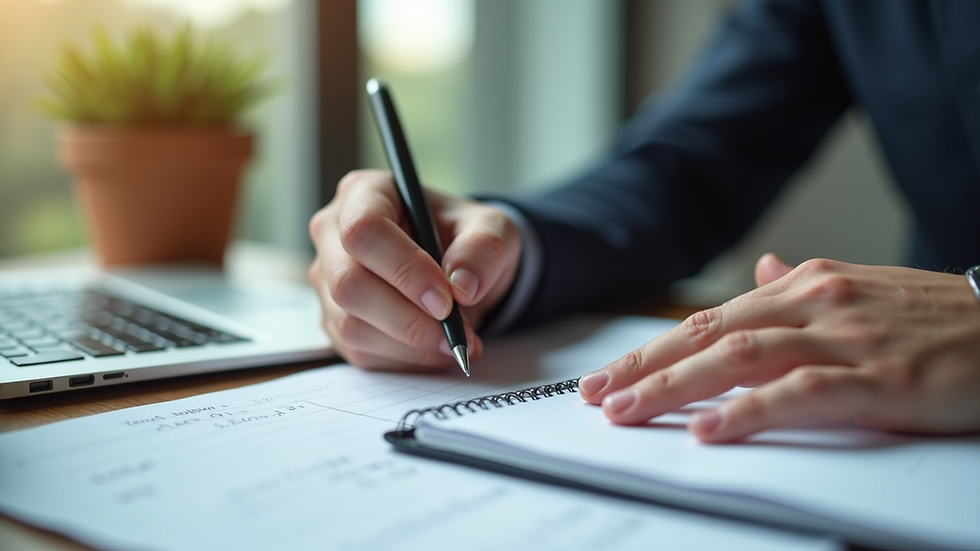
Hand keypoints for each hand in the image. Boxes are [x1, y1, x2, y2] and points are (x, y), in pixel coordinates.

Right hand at [308, 170, 521, 369]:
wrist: (457, 269)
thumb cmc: (465, 238)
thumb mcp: (492, 230)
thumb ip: (483, 249)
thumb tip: (462, 285)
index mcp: (365, 193)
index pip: (364, 230)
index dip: (403, 269)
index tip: (446, 300)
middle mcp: (333, 234)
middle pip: (348, 283)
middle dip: (407, 318)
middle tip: (456, 334)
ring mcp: (328, 280)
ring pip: (351, 324)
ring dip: (409, 345)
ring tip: (455, 344)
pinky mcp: (334, 320)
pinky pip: (358, 351)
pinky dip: (402, 360)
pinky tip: (434, 351)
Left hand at [579, 253, 979, 441]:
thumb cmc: (936, 320)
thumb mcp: (860, 289)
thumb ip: (799, 288)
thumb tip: (759, 272)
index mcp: (806, 285)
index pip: (710, 319)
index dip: (653, 349)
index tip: (610, 374)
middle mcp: (816, 302)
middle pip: (709, 334)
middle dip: (645, 367)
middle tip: (597, 396)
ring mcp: (846, 338)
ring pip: (740, 357)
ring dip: (675, 386)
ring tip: (629, 411)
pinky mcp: (879, 378)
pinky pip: (799, 393)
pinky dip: (747, 411)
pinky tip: (708, 429)